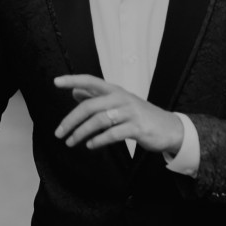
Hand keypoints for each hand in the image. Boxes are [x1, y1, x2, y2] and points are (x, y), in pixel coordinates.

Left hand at [53, 74, 183, 154]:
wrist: (169, 128)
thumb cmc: (140, 115)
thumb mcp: (118, 102)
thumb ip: (96, 97)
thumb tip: (75, 91)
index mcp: (115, 90)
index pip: (90, 81)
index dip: (73, 80)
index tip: (56, 82)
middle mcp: (121, 98)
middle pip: (90, 106)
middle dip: (71, 120)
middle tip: (59, 132)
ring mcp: (130, 113)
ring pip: (99, 121)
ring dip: (81, 133)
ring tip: (71, 142)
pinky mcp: (137, 128)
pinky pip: (112, 134)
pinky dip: (98, 141)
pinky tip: (90, 145)